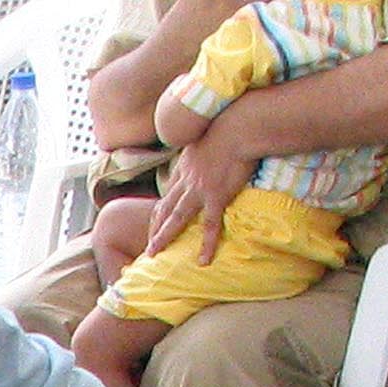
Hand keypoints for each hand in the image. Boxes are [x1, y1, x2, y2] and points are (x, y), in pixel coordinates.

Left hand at [147, 134, 252, 263]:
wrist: (240, 126)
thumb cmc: (231, 126)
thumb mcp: (208, 135)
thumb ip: (205, 148)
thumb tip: (211, 148)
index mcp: (186, 166)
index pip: (168, 191)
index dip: (160, 208)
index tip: (156, 221)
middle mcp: (186, 180)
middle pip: (164, 207)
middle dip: (153, 227)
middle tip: (147, 245)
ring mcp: (199, 190)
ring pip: (175, 218)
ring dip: (162, 236)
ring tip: (152, 254)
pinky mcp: (216, 196)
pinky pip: (210, 225)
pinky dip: (207, 244)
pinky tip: (203, 260)